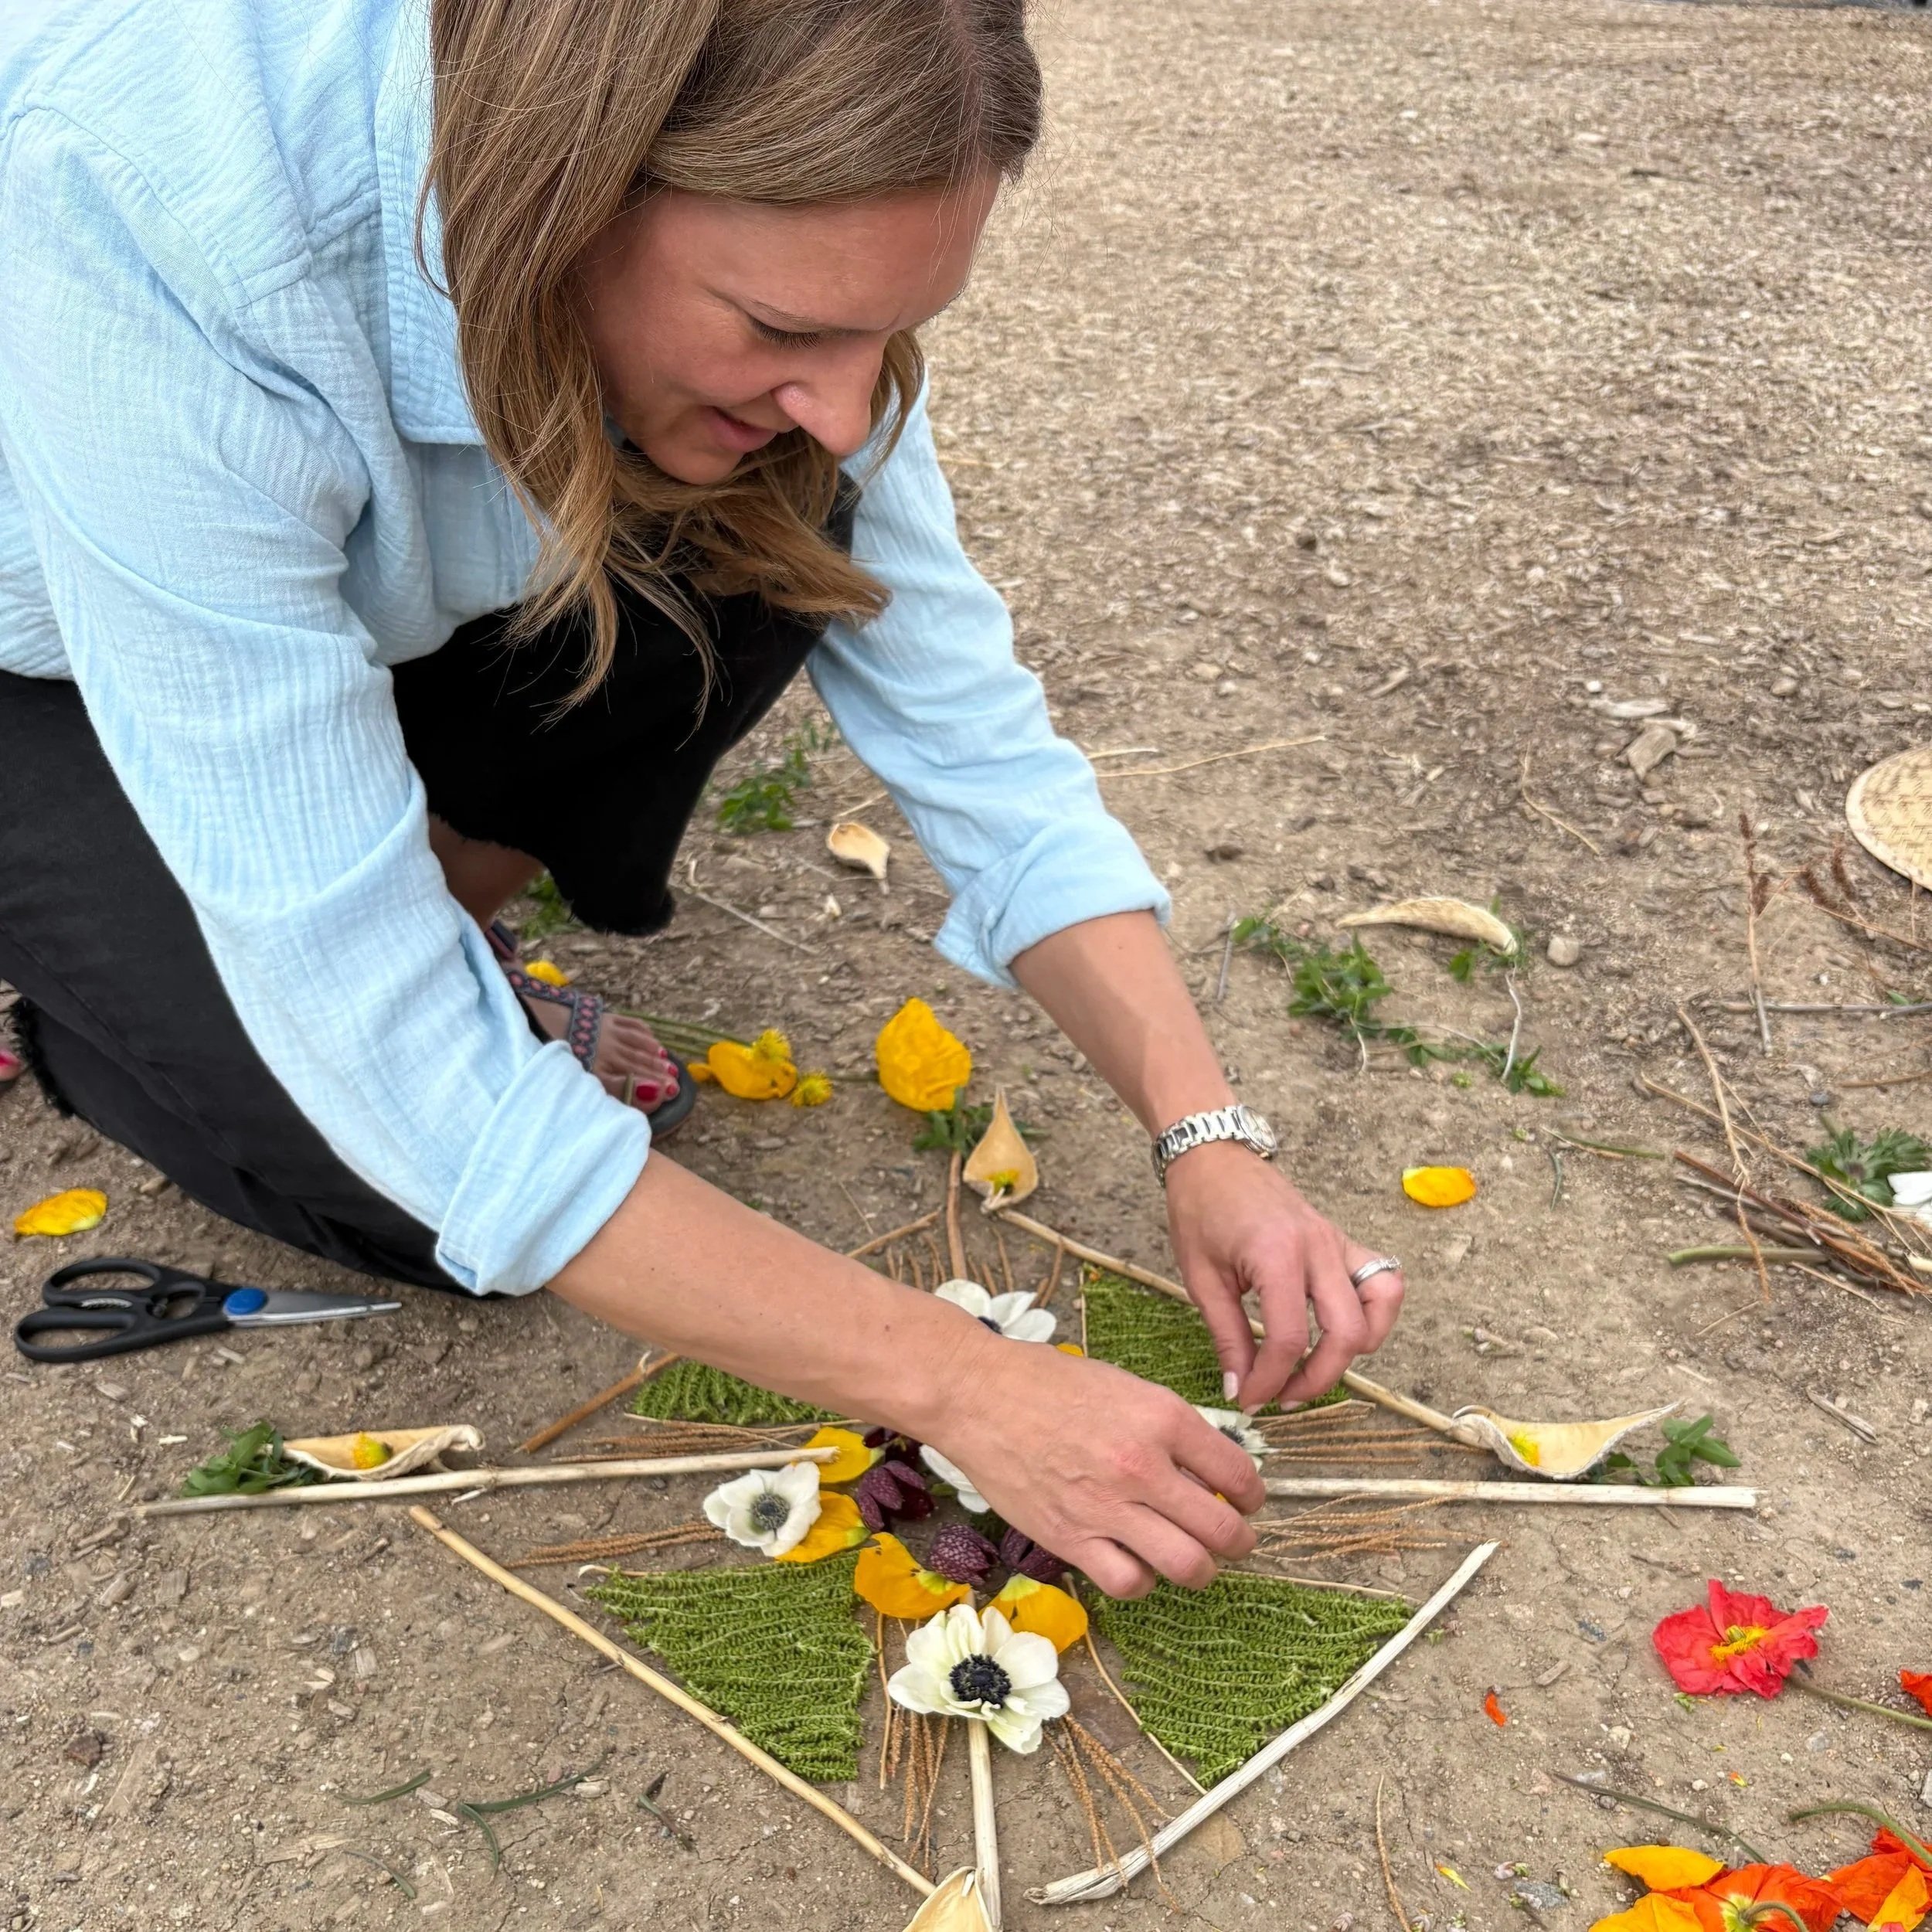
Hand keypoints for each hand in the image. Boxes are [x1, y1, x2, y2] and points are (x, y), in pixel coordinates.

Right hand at [920, 1321, 1263, 1598]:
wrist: (977, 1394)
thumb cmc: (1047, 1382)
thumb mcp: (1125, 1385)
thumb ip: (1169, 1426)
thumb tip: (1208, 1466)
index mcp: (1161, 1417)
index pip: (1238, 1474)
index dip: (1253, 1495)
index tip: (1248, 1501)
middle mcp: (1141, 1465)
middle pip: (1223, 1529)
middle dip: (1240, 1542)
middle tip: (1235, 1540)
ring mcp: (1106, 1507)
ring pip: (1187, 1566)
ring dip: (1202, 1569)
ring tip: (1196, 1562)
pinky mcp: (1070, 1539)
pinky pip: (1130, 1582)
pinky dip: (1144, 1580)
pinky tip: (1140, 1564)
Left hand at [1163, 1141, 1403, 1413]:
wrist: (1212, 1157)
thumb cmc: (1200, 1209)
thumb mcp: (1201, 1278)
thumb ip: (1227, 1337)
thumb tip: (1240, 1389)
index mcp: (1277, 1254)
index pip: (1289, 1338)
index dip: (1270, 1380)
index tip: (1250, 1399)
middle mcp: (1318, 1246)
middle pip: (1345, 1333)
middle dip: (1318, 1378)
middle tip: (1283, 1395)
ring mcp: (1337, 1240)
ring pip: (1380, 1304)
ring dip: (1358, 1346)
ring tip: (1319, 1363)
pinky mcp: (1342, 1239)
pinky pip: (1383, 1278)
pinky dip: (1374, 1312)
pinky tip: (1342, 1329)